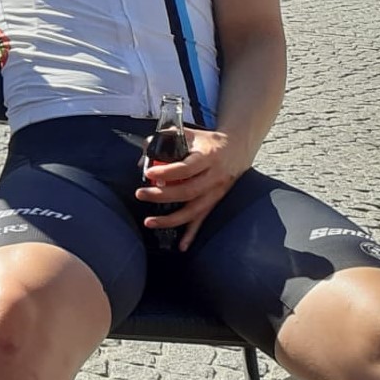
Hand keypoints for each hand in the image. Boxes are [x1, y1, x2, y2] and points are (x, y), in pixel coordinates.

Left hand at [134, 128, 248, 250]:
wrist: (238, 148)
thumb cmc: (208, 141)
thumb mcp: (189, 134)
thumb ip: (164, 140)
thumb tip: (142, 158)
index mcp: (208, 157)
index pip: (187, 167)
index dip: (168, 172)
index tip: (148, 173)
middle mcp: (214, 176)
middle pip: (188, 191)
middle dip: (162, 195)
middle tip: (141, 194)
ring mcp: (216, 192)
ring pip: (194, 210)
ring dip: (171, 219)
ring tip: (149, 222)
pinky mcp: (215, 201)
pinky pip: (203, 220)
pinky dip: (192, 234)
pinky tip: (181, 246)